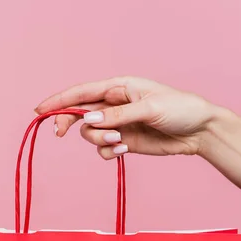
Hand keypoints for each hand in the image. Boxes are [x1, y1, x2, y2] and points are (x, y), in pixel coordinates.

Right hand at [35, 76, 219, 158]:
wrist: (200, 132)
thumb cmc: (180, 109)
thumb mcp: (150, 109)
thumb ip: (117, 115)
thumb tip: (89, 119)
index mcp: (119, 87)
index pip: (82, 92)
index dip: (59, 100)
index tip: (40, 110)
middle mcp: (113, 105)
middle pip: (79, 113)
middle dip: (68, 122)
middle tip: (60, 134)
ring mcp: (117, 124)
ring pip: (90, 133)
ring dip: (99, 140)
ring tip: (120, 141)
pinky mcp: (123, 142)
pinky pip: (103, 149)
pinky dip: (108, 152)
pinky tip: (124, 150)